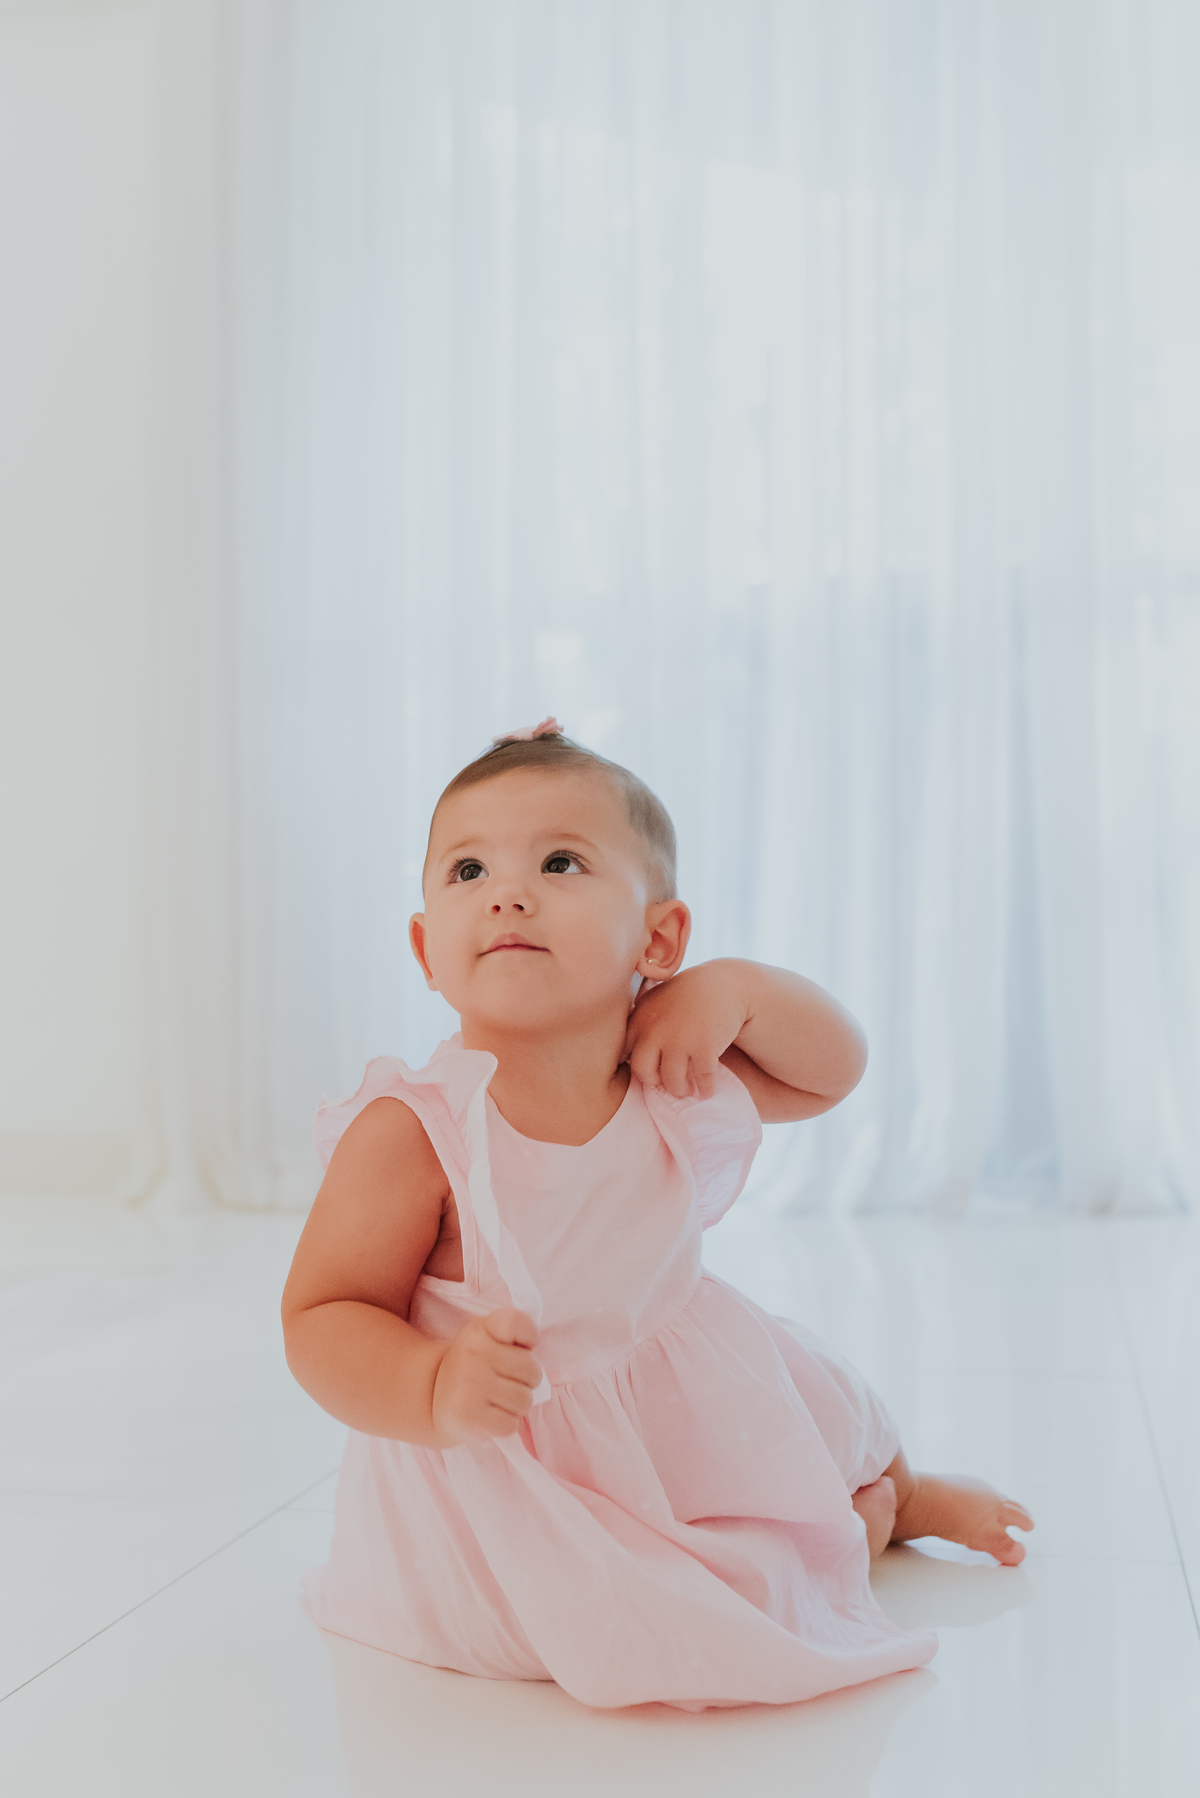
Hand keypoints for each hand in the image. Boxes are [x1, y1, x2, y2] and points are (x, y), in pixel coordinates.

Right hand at [431, 1307, 542, 1443]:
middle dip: (527, 1381)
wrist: (435, 1399)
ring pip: (524, 1401)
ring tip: (499, 1400)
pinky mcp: (469, 1416)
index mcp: (480, 1330)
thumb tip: (532, 1344)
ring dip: (517, 1406)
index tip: (521, 1347)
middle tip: (508, 1382)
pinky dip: (506, 1424)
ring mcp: (470, 1385)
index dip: (528, 1336)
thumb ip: (515, 1332)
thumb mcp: (488, 1338)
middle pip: (532, 1371)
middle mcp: (473, 1354)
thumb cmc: (475, 1367)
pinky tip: (491, 1416)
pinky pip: (511, 1424)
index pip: (514, 1323)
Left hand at [621, 961, 749, 1100]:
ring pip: (673, 1082)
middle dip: (656, 1082)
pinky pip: (702, 1080)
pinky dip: (706, 1088)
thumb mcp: (656, 1002)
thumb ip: (641, 1025)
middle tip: (668, 1083)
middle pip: (644, 1072)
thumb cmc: (687, 996)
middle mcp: (655, 1031)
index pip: (625, 1054)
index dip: (638, 1065)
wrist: (723, 983)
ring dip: (681, 1090)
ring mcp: (679, 1040)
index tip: (652, 1069)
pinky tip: (708, 1089)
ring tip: (688, 1089)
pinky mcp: (704, 1047)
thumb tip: (625, 1058)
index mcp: (640, 1020)